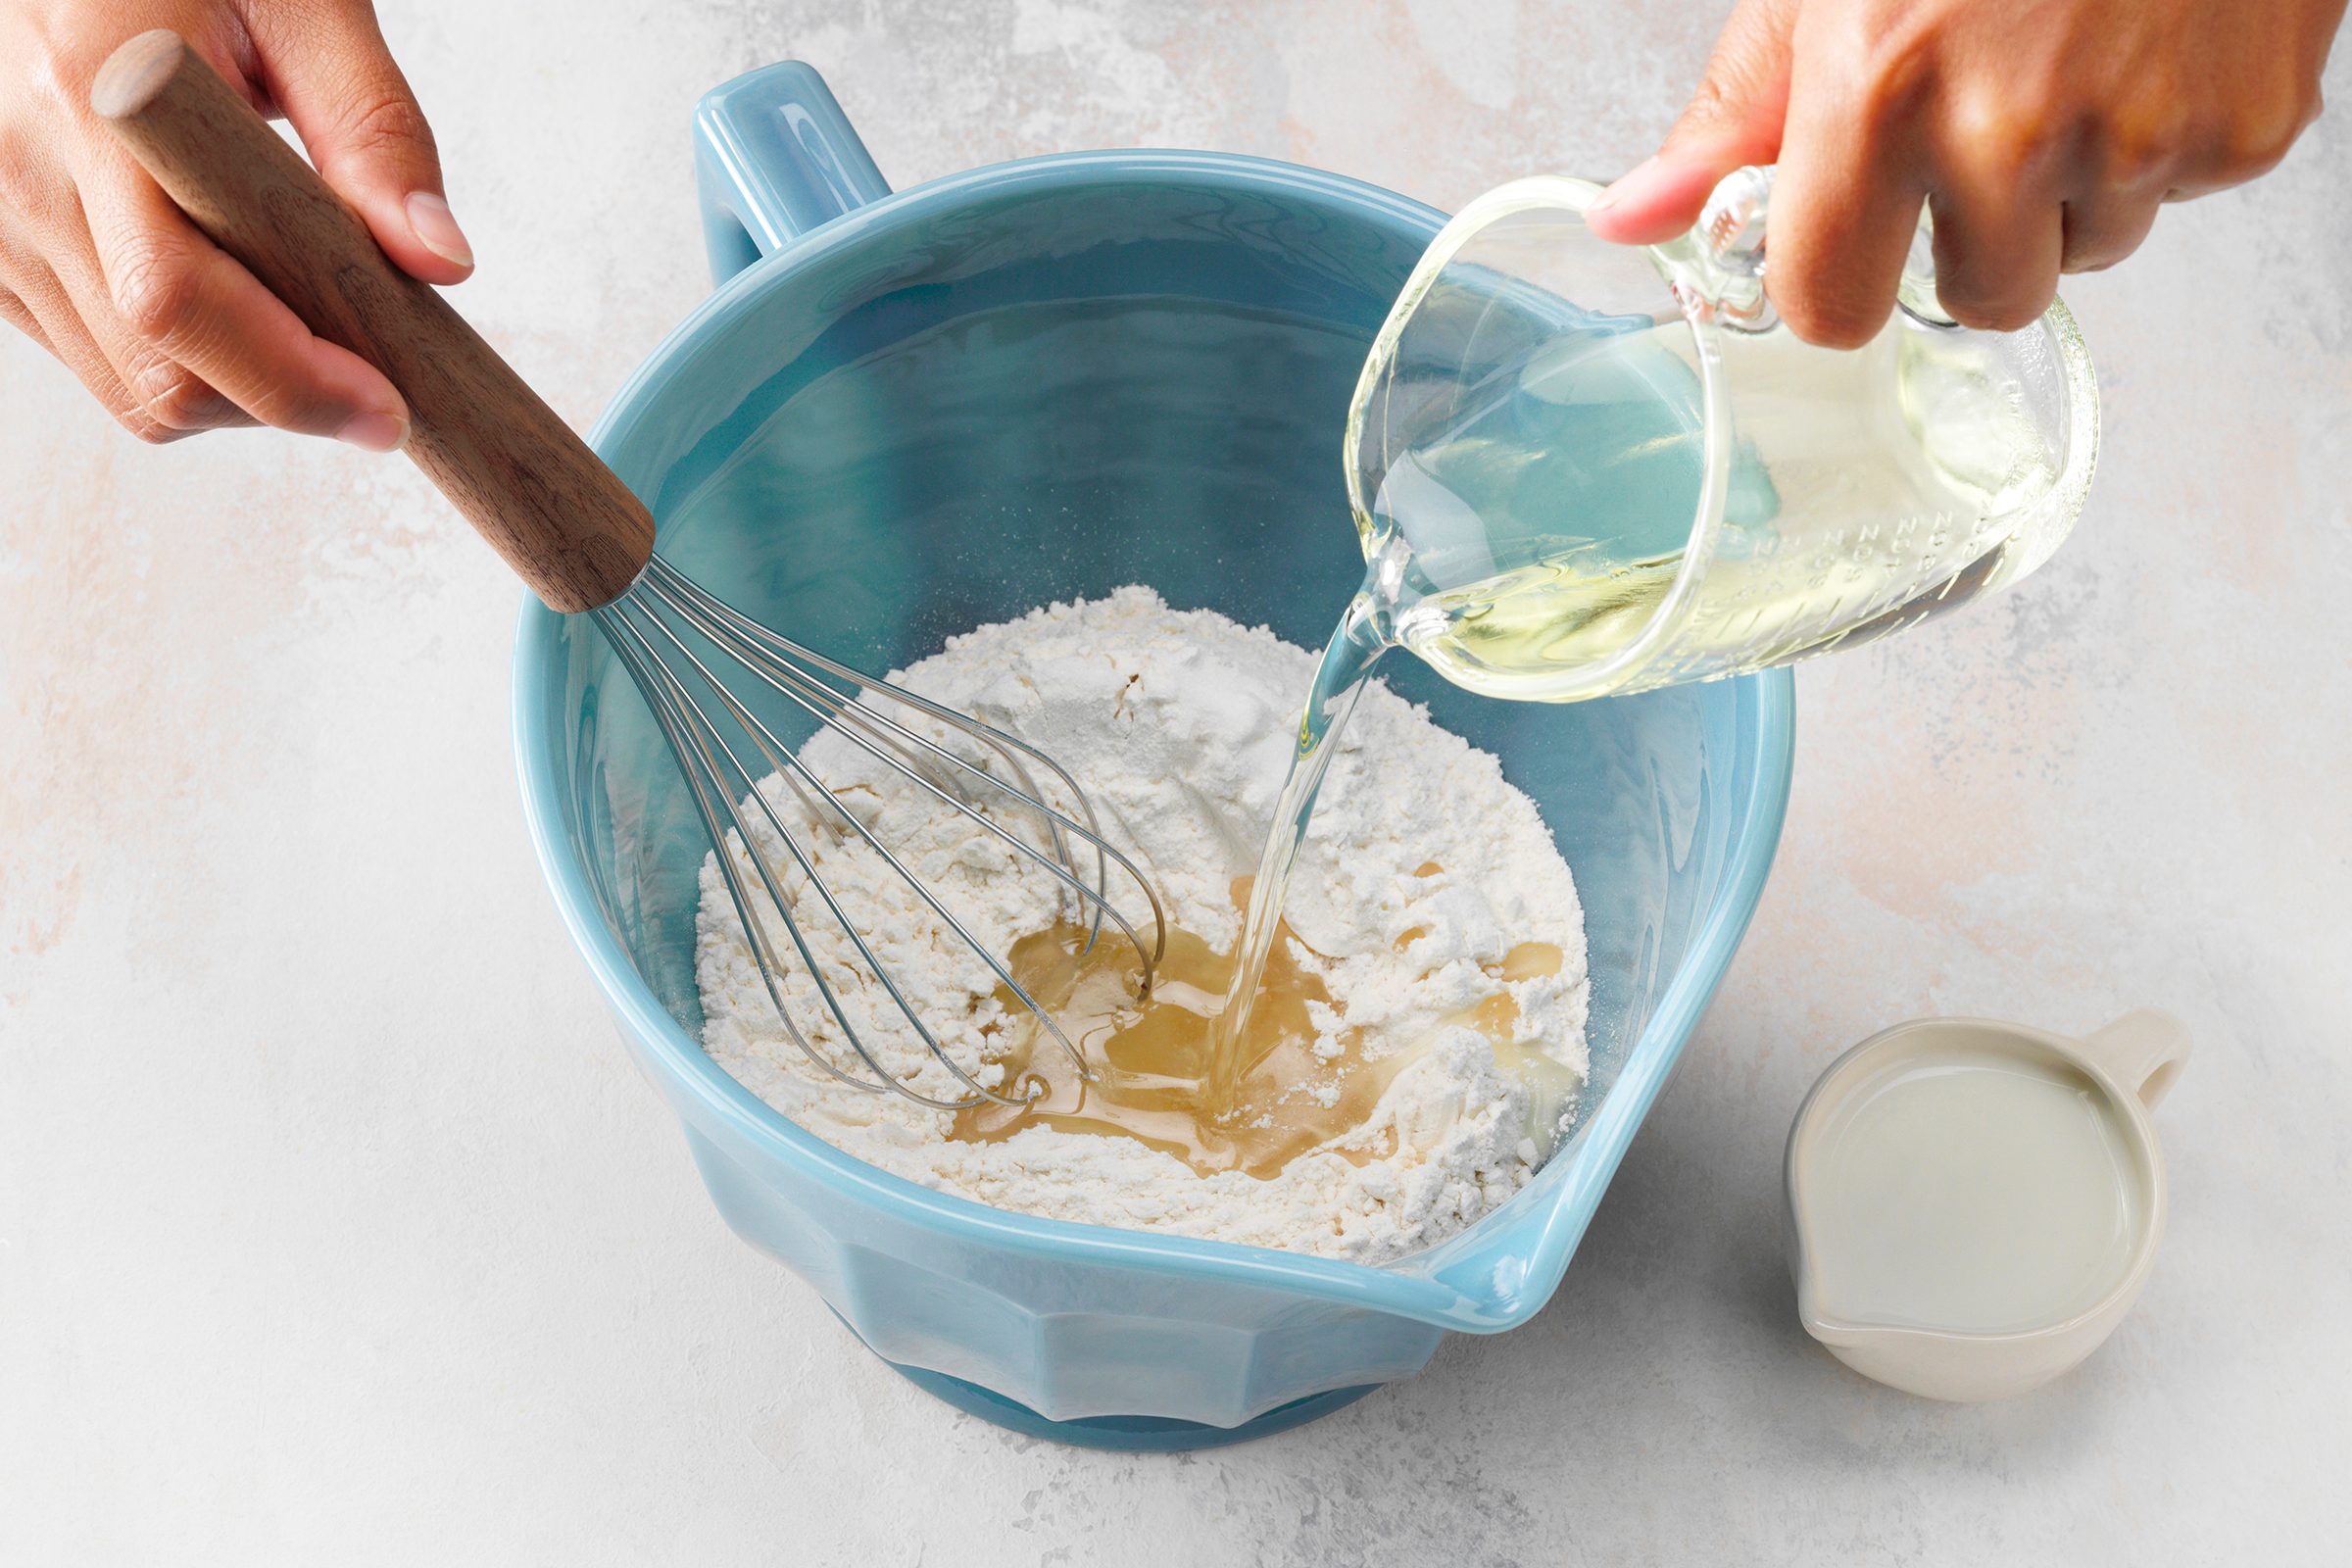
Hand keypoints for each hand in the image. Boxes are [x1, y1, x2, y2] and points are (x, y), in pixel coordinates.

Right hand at [0, 0, 464, 444]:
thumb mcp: (307, 4)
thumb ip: (375, 127)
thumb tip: (437, 259)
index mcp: (99, 92)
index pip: (176, 298)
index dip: (289, 381)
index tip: (385, 407)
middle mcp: (23, 165)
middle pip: (160, 372)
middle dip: (284, 401)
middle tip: (371, 370)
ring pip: (131, 386)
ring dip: (239, 391)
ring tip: (296, 307)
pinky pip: (97, 359)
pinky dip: (182, 362)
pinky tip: (229, 290)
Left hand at [1586, 0, 2345, 345]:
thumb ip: (1739, 116)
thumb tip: (1630, 217)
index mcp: (1886, 94)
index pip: (1829, 310)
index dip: (1837, 280)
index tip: (1852, 236)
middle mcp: (2013, 131)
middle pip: (1977, 301)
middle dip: (1974, 236)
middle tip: (1986, 117)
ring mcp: (2141, 138)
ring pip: (2085, 253)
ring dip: (2074, 189)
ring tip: (2076, 60)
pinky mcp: (2246, 132)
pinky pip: (2180, 198)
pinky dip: (2164, 139)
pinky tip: (2150, 45)